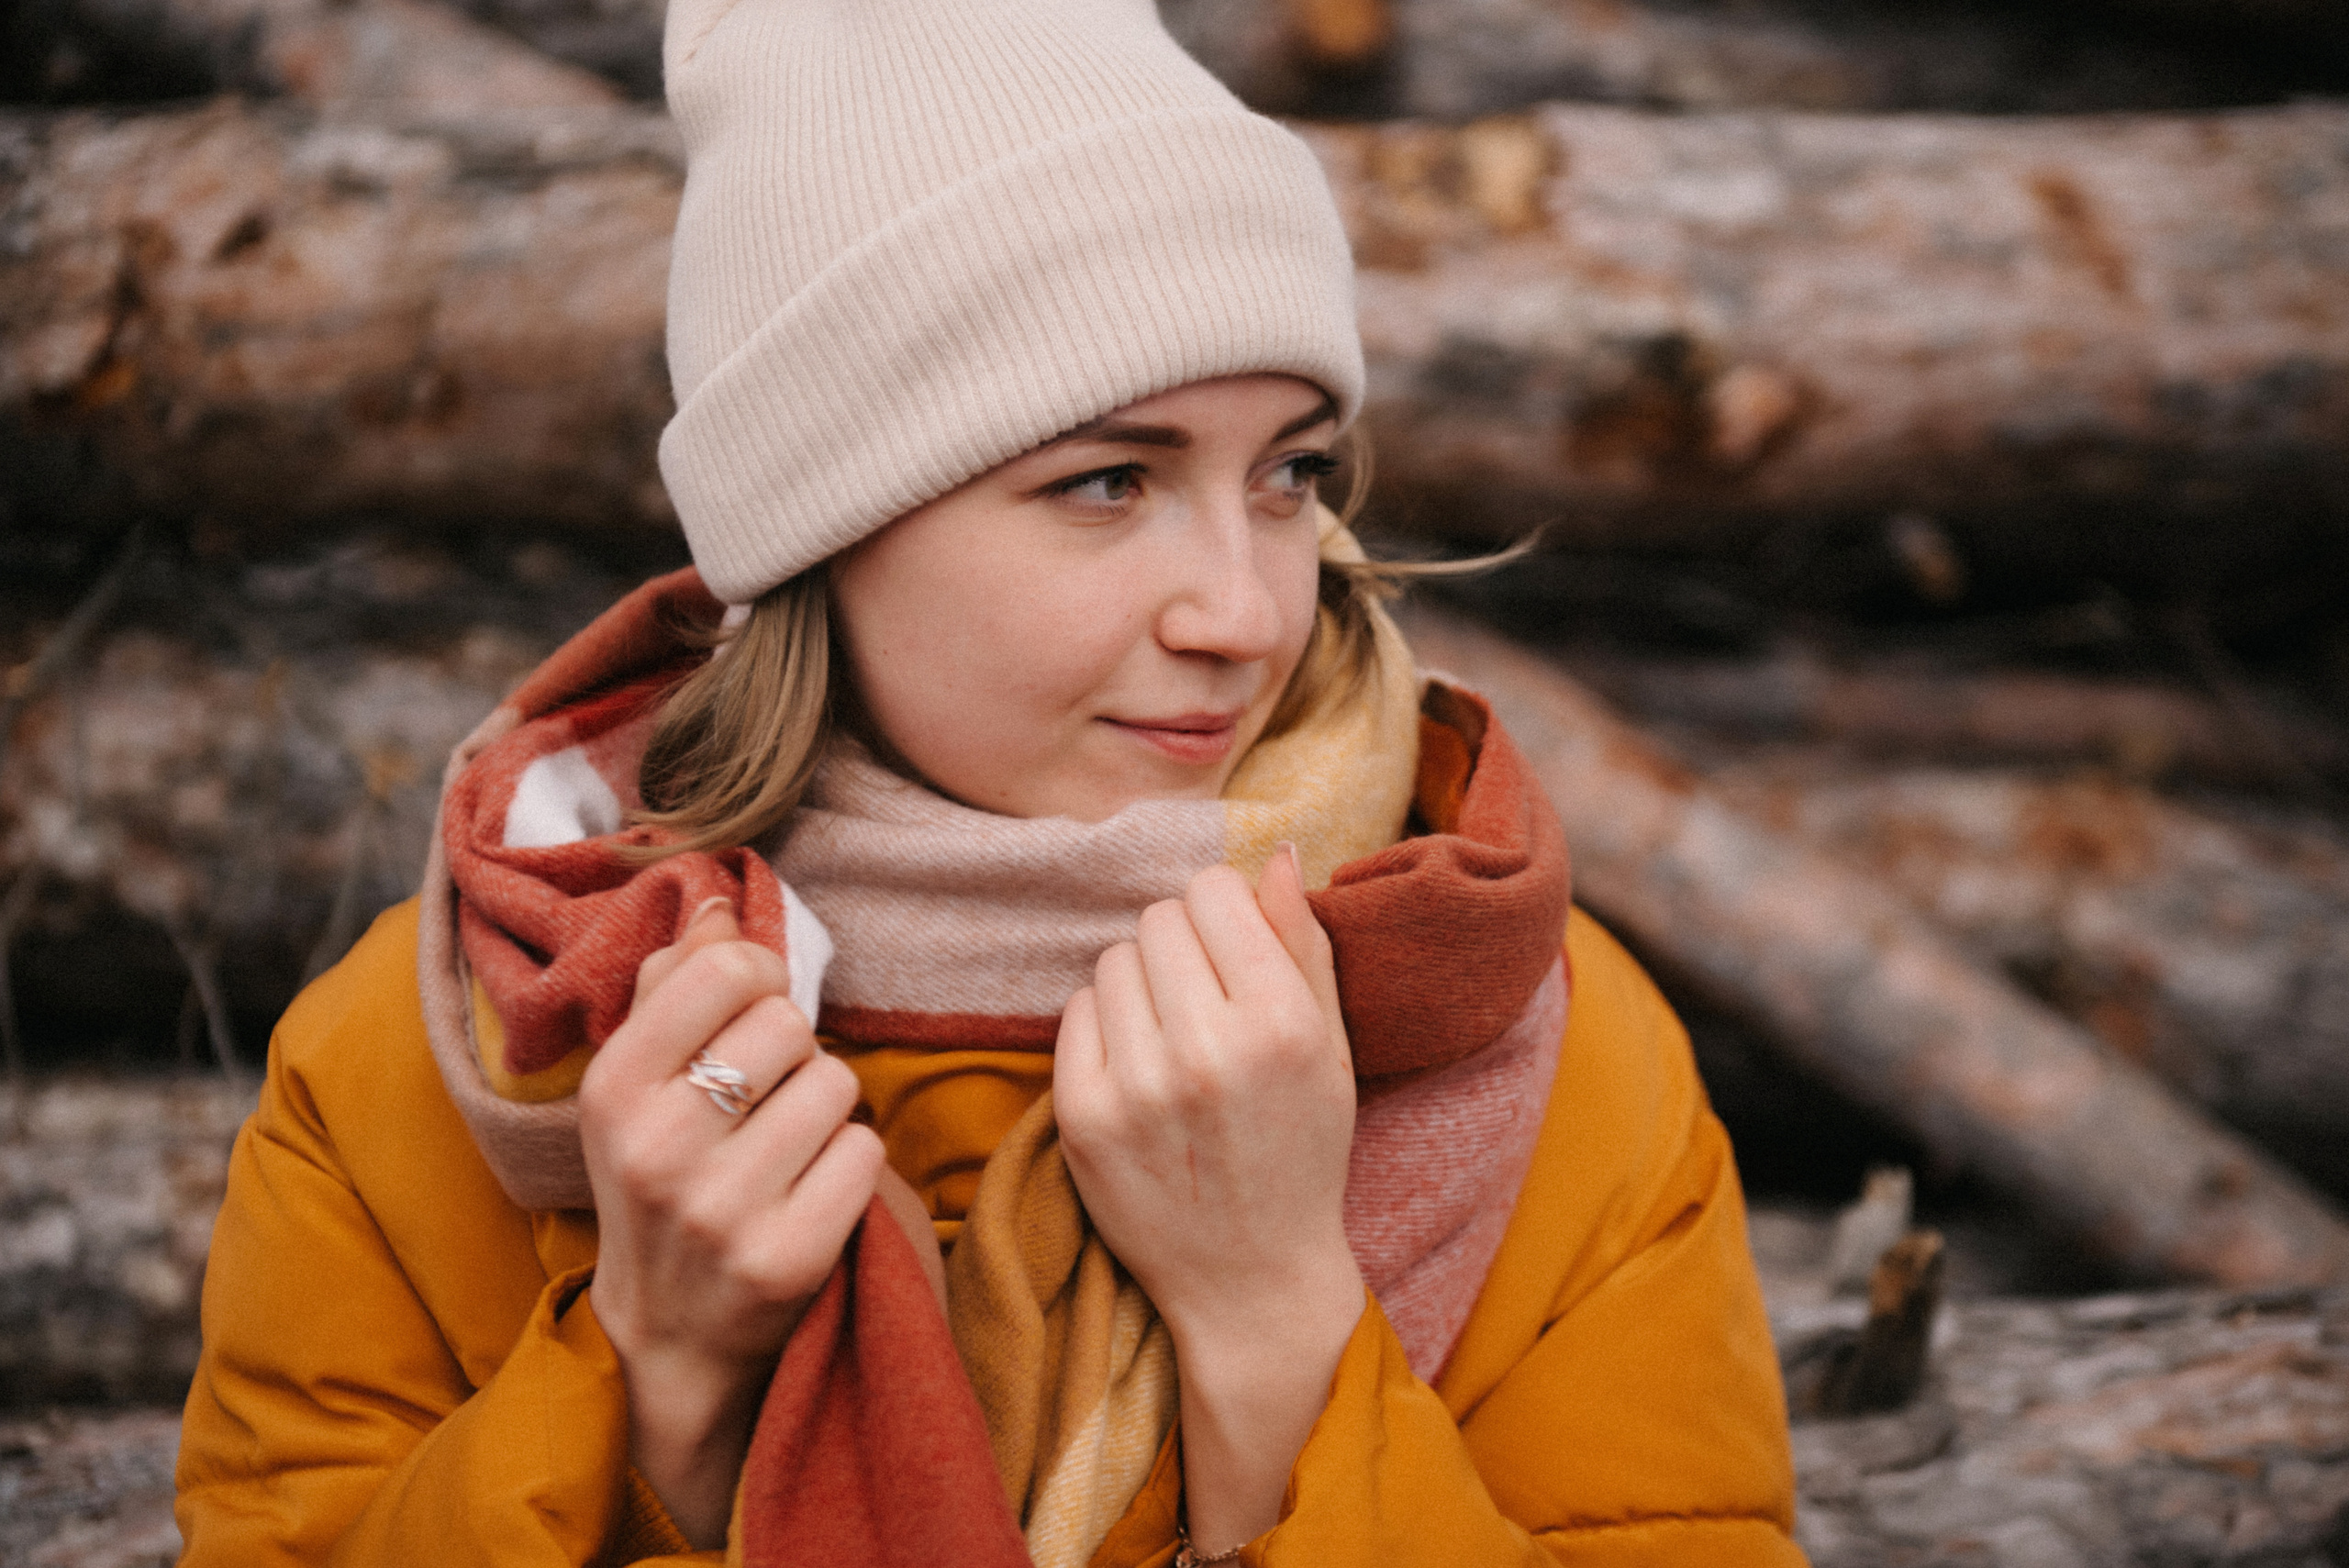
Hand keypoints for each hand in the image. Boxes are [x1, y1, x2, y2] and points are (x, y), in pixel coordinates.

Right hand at [579, 898, 884, 1546]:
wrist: (670, 1334)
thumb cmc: (656, 1179)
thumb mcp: (634, 1085)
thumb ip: (673, 984)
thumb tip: (717, 897)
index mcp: (613, 1089)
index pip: (723, 968)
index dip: (759, 976)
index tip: (751, 1007)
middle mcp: (658, 1148)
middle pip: (790, 1024)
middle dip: (794, 1051)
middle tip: (763, 1098)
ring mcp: (722, 1209)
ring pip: (837, 1084)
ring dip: (826, 1108)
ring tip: (783, 1146)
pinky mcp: (789, 1257)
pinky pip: (864, 1152)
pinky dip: (850, 1165)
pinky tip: (808, 1191)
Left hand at [1053, 845, 1365, 1550]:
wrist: (1251, 1280)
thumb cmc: (1300, 1152)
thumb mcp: (1331, 1048)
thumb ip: (1303, 944)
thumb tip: (1278, 853)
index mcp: (1280, 1025)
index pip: (1212, 891)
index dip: (1223, 912)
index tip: (1233, 951)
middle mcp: (1206, 1050)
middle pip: (1157, 920)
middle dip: (1182, 946)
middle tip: (1203, 1000)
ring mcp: (1137, 1086)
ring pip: (1112, 961)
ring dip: (1141, 984)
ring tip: (1173, 1038)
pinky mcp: (1082, 1116)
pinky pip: (1076, 1011)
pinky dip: (1105, 1027)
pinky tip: (1140, 1069)